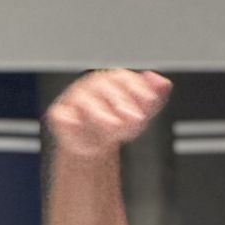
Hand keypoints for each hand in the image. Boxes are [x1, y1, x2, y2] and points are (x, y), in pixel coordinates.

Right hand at [43, 67, 172, 159]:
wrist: (96, 145)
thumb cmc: (119, 123)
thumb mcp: (141, 112)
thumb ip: (154, 98)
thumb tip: (164, 83)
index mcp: (113, 81)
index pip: (124, 79)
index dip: (137, 89)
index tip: (149, 101)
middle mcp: (92, 86)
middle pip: (106, 89)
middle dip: (122, 104)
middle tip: (135, 118)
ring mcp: (75, 98)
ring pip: (86, 102)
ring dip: (101, 115)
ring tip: (114, 126)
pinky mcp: (60, 115)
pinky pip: (62, 116)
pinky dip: (70, 121)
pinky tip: (79, 125)